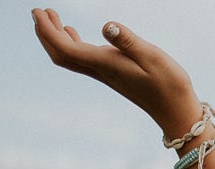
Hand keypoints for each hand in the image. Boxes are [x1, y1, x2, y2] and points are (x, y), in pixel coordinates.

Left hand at [31, 8, 200, 138]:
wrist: (176, 111)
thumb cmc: (169, 84)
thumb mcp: (153, 57)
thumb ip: (129, 41)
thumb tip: (106, 26)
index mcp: (105, 64)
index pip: (66, 48)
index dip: (48, 30)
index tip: (39, 11)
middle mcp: (100, 70)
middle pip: (60, 54)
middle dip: (45, 33)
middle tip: (38, 11)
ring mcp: (105, 73)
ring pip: (68, 57)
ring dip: (54, 38)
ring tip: (51, 17)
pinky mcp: (112, 74)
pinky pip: (81, 59)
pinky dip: (70, 43)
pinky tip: (73, 33)